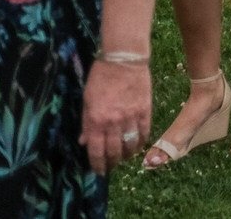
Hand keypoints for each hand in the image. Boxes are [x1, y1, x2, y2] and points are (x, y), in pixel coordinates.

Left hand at [81, 60, 150, 174]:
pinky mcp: (145, 110)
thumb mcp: (87, 100)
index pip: (96, 151)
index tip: (98, 170)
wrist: (124, 60)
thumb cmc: (100, 77)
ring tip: (124, 157)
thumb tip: (85, 142)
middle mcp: (114, 122)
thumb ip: (87, 123)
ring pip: (130, 145)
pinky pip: (144, 133)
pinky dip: (141, 143)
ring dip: (127, 155)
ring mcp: (131, 117)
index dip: (97, 164)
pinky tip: (137, 146)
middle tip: (111, 166)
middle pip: (114, 151)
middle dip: (112, 163)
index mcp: (97, 120)